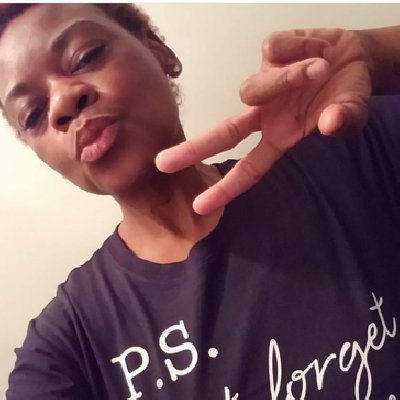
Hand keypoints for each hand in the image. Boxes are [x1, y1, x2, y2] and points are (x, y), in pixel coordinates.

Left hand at [156, 29, 371, 214]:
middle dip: (193, 150)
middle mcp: (264, 114)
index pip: (249, 168)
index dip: (225, 188)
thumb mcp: (351, 110)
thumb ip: (345, 120)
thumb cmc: (348, 93)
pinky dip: (298, 48)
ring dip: (290, 77)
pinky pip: (274, 50)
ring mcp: (262, 84)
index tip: (199, 206)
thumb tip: (330, 124)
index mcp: (279, 137)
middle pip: (223, 134)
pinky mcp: (267, 54)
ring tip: (320, 67)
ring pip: (251, 88)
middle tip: (161, 164)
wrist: (355, 56)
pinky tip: (312, 49)